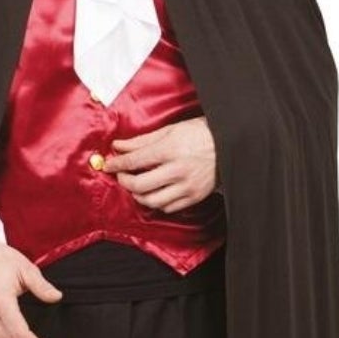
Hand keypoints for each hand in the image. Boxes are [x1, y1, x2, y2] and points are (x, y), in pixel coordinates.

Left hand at [101, 116, 217, 208]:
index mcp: (171, 149)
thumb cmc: (201, 133)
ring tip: (135, 185)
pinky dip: (156, 202)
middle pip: (139, 185)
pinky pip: (168, 207)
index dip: (116, 164)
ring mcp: (187, 186)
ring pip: (152, 200)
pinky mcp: (195, 197)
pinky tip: (154, 192)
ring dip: (137, 195)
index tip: (107, 164)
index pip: (134, 161)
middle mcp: (178, 170)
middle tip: (120, 175)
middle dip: (124, 181)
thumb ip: (142, 141)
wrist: (232, 144)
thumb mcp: (171, 130)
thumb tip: (118, 146)